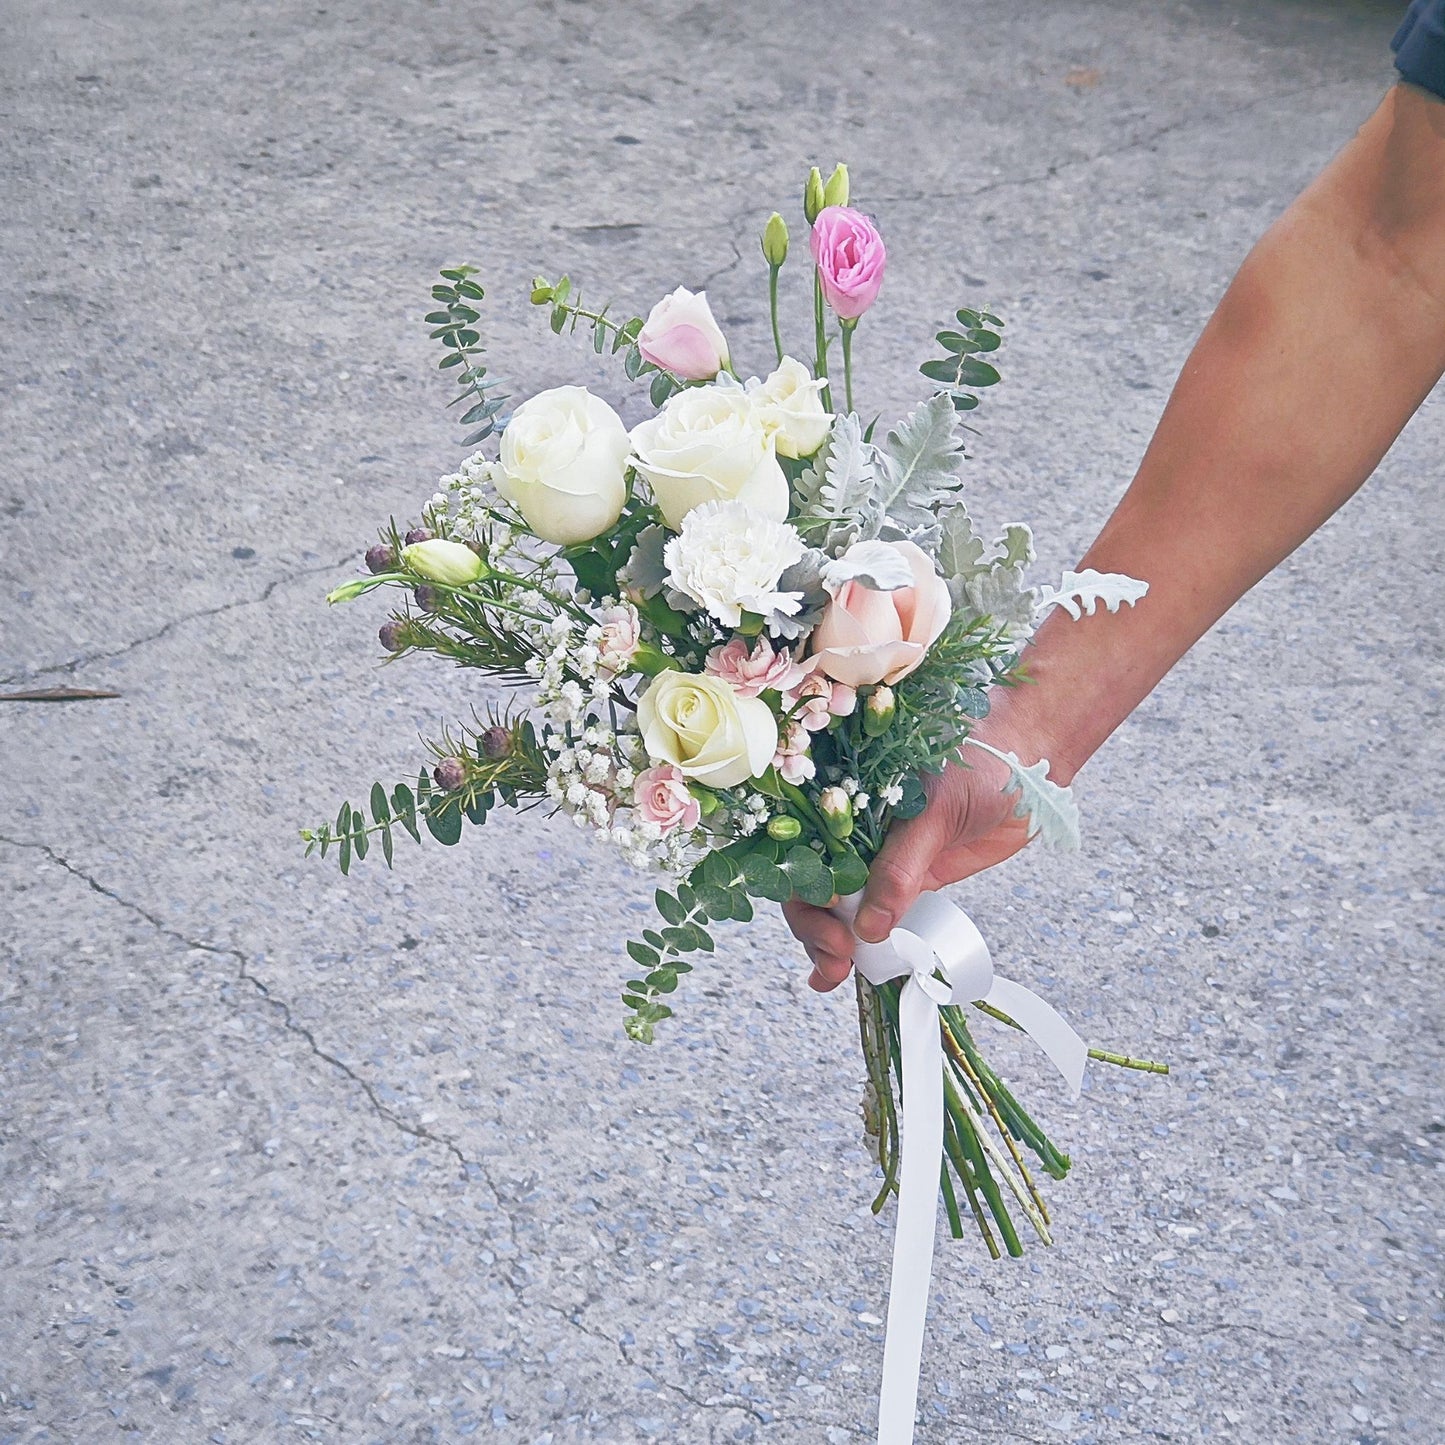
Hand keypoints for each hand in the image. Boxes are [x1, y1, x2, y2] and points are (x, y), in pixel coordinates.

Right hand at [783, 744, 1031, 991]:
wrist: (1029, 766)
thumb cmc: (979, 765)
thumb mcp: (932, 812)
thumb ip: (899, 868)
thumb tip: (868, 927)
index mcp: (847, 803)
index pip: (805, 850)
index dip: (805, 889)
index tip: (827, 919)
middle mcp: (856, 833)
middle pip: (816, 887)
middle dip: (815, 928)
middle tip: (835, 959)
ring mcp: (883, 860)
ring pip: (842, 909)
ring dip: (830, 945)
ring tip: (832, 975)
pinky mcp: (913, 881)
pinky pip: (880, 916)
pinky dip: (865, 946)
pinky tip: (851, 970)